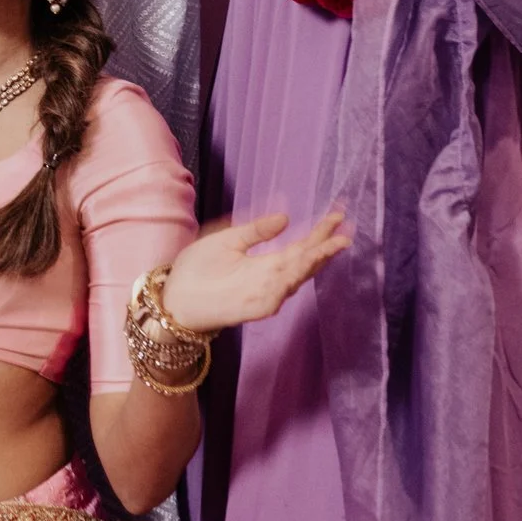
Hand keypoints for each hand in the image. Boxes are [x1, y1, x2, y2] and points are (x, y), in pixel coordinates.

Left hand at [162, 208, 350, 333]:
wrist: (175, 296)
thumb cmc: (197, 269)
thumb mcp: (226, 240)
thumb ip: (255, 230)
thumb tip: (286, 218)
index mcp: (266, 262)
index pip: (301, 245)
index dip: (320, 232)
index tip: (338, 215)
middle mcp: (272, 277)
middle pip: (307, 260)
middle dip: (327, 244)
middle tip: (346, 227)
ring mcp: (268, 292)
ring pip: (299, 274)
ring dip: (317, 258)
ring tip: (335, 242)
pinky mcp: (259, 305)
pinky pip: (282, 290)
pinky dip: (295, 275)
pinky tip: (306, 260)